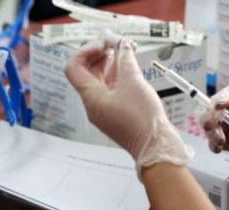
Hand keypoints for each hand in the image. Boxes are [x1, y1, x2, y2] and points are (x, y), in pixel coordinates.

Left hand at [65, 39, 192, 171]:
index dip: (85, 52)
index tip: (103, 45)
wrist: (154, 146)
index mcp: (91, 97)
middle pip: (86, 74)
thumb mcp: (134, 82)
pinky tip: (128, 69)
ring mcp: (103, 111)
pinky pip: (109, 92)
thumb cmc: (142, 118)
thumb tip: (123, 46)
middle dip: (98, 56)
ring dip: (108, 65)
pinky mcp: (114, 115)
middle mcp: (93, 105)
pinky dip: (116, 77)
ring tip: (124, 53)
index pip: (74, 68)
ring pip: (99, 82)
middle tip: (114, 44)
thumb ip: (126, 60)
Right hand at [199, 85, 228, 181]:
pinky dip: (213, 145)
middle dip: (209, 116)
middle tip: (210, 125)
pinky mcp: (228, 142)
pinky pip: (214, 142)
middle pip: (214, 110)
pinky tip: (218, 149)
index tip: (217, 105)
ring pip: (211, 126)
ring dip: (210, 133)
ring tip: (220, 142)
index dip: (222, 98)